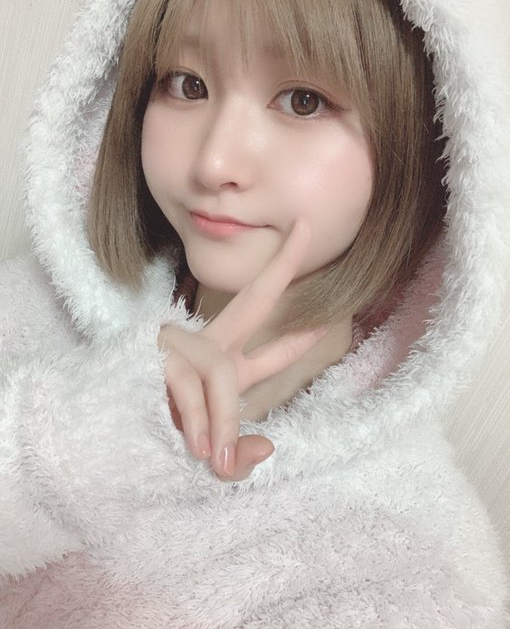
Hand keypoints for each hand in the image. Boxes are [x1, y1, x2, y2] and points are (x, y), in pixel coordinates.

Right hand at [158, 219, 326, 480]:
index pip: (271, 348)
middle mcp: (208, 349)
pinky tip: (197, 448)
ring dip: (222, 418)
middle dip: (282, 265)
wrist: (102, 437)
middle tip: (308, 227)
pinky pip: (187, 387)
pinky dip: (196, 421)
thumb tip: (266, 446)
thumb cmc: (157, 439)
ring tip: (214, 459)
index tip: (328, 318)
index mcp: (226, 367)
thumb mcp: (207, 455)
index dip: (301, 336)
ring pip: (219, 373)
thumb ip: (236, 455)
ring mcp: (180, 349)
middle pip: (254, 300)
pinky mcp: (154, 359)